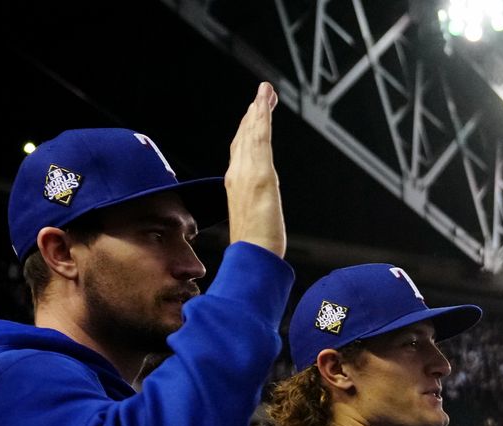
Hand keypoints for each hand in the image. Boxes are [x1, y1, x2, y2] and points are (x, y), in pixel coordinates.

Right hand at [224, 83, 284, 256]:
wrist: (253, 257)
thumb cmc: (256, 249)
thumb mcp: (256, 226)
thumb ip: (256, 215)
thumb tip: (258, 221)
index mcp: (237, 185)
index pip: (241, 151)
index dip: (248, 130)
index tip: (255, 114)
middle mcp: (238, 175)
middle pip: (245, 137)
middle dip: (254, 114)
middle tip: (263, 93)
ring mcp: (247, 173)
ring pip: (252, 133)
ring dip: (259, 110)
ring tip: (265, 91)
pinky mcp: (260, 175)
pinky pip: (260, 139)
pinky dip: (261, 120)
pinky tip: (265, 105)